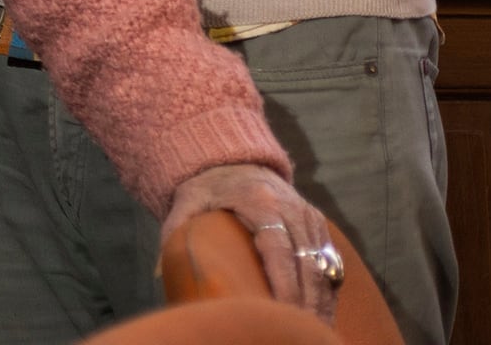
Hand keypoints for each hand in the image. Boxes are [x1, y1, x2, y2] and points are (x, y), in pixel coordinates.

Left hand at [161, 163, 338, 323]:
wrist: (235, 163)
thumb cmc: (207, 189)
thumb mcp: (187, 201)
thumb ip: (176, 230)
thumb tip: (159, 271)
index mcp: (259, 202)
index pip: (279, 249)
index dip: (285, 284)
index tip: (283, 313)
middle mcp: (291, 208)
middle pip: (308, 263)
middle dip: (309, 302)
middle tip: (305, 332)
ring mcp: (309, 217)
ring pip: (325, 266)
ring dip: (323, 302)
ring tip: (318, 331)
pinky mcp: (319, 227)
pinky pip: (331, 263)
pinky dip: (329, 291)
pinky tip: (323, 315)